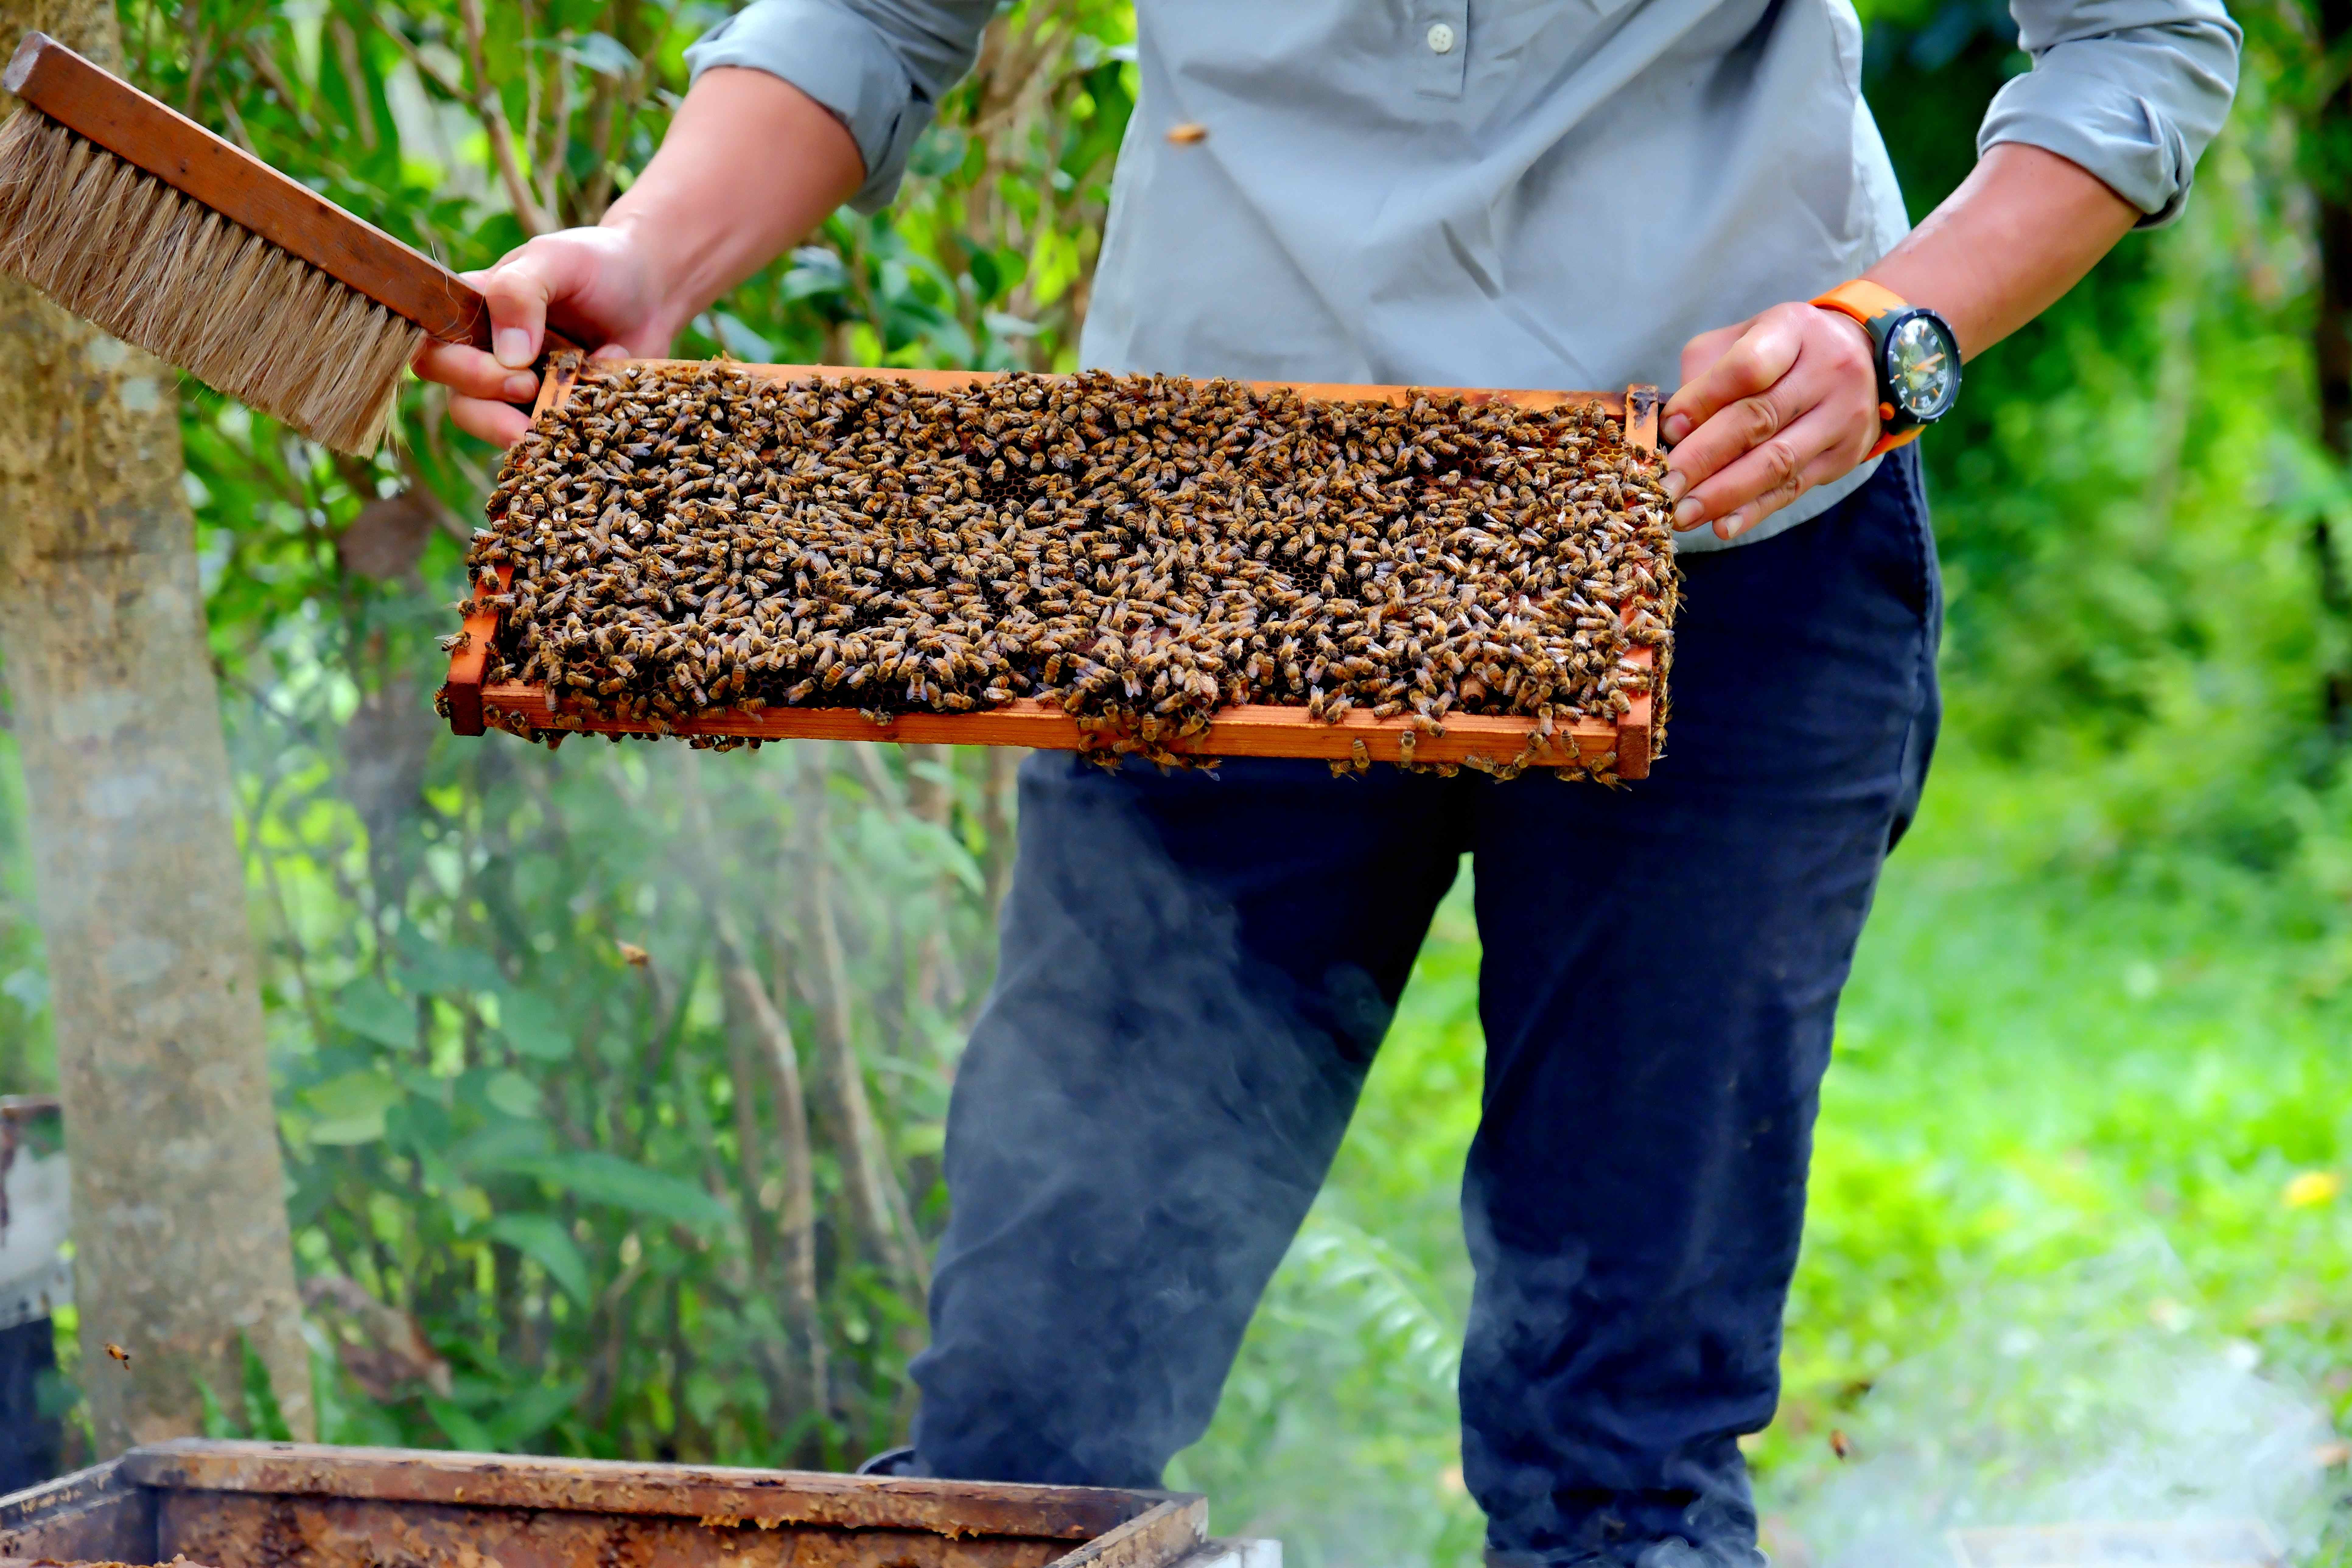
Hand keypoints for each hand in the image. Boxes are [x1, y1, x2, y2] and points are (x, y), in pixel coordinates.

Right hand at [413, 224, 685, 446]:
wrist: (653, 290)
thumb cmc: (597, 264)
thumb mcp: (556, 259)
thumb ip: (519, 292)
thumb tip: (509, 356)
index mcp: (473, 315)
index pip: (433, 350)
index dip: (458, 369)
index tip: (509, 368)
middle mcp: (490, 358)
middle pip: (460, 400)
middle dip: (488, 406)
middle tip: (531, 390)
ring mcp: (525, 392)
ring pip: (498, 431)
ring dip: (524, 431)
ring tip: (563, 418)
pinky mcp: (559, 415)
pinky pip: (548, 443)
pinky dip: (566, 437)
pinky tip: (596, 416)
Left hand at [1658, 301, 1882, 542]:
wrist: (1866, 359)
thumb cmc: (1783, 352)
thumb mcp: (1743, 339)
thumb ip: (1706, 374)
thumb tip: (1673, 429)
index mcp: (1793, 330)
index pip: (1748, 367)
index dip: (1703, 400)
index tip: (1668, 430)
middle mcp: (1826, 370)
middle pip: (1759, 419)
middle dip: (1704, 459)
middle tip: (1664, 487)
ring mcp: (1841, 416)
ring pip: (1777, 461)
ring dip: (1724, 494)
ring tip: (1682, 514)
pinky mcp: (1844, 456)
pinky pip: (1793, 488)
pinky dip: (1753, 510)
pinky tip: (1722, 525)